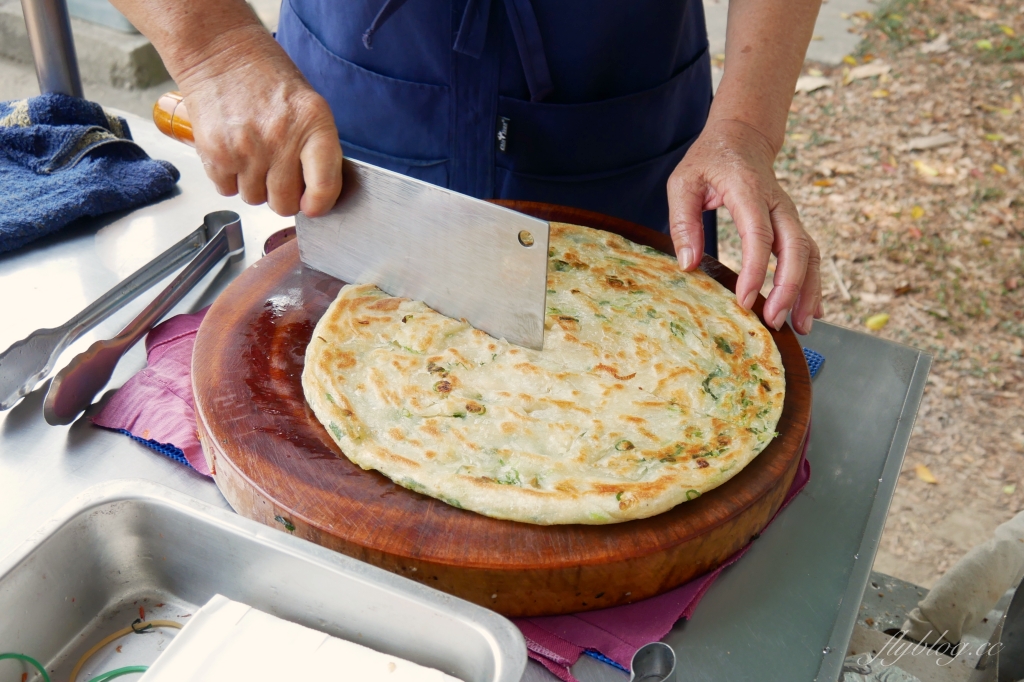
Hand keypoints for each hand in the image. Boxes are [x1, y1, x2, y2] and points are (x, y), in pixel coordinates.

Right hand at [176, 25, 342, 216]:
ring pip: (255, 199)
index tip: (314, 205)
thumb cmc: (267, 78)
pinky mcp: (216, 154)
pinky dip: (230, 178)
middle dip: (283, 195)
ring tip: (254, 153)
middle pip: (285, 204)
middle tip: (278, 170)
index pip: (324, 187)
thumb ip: (318, 150)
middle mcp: (280, 138)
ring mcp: (246, 149)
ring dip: (255, 185)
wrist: (218, 52)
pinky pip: (228, 190)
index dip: (319, 204)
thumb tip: (320, 197)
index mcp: (313, 123)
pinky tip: (234, 151)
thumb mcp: (309, 106)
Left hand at [666, 118, 821, 333]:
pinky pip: (809, 255)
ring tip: (801, 326)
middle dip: (789, 287)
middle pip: (795, 246)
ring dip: (808, 290)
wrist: (742, 137)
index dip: (755, 268)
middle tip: (774, 321)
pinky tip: (810, 311)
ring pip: (810, 253)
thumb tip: (687, 264)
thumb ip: (683, 221)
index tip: (744, 299)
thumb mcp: (683, 183)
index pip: (759, 233)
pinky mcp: (792, 225)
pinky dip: (813, 283)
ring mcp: (789, 214)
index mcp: (748, 190)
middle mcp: (778, 203)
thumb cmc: (708, 161)